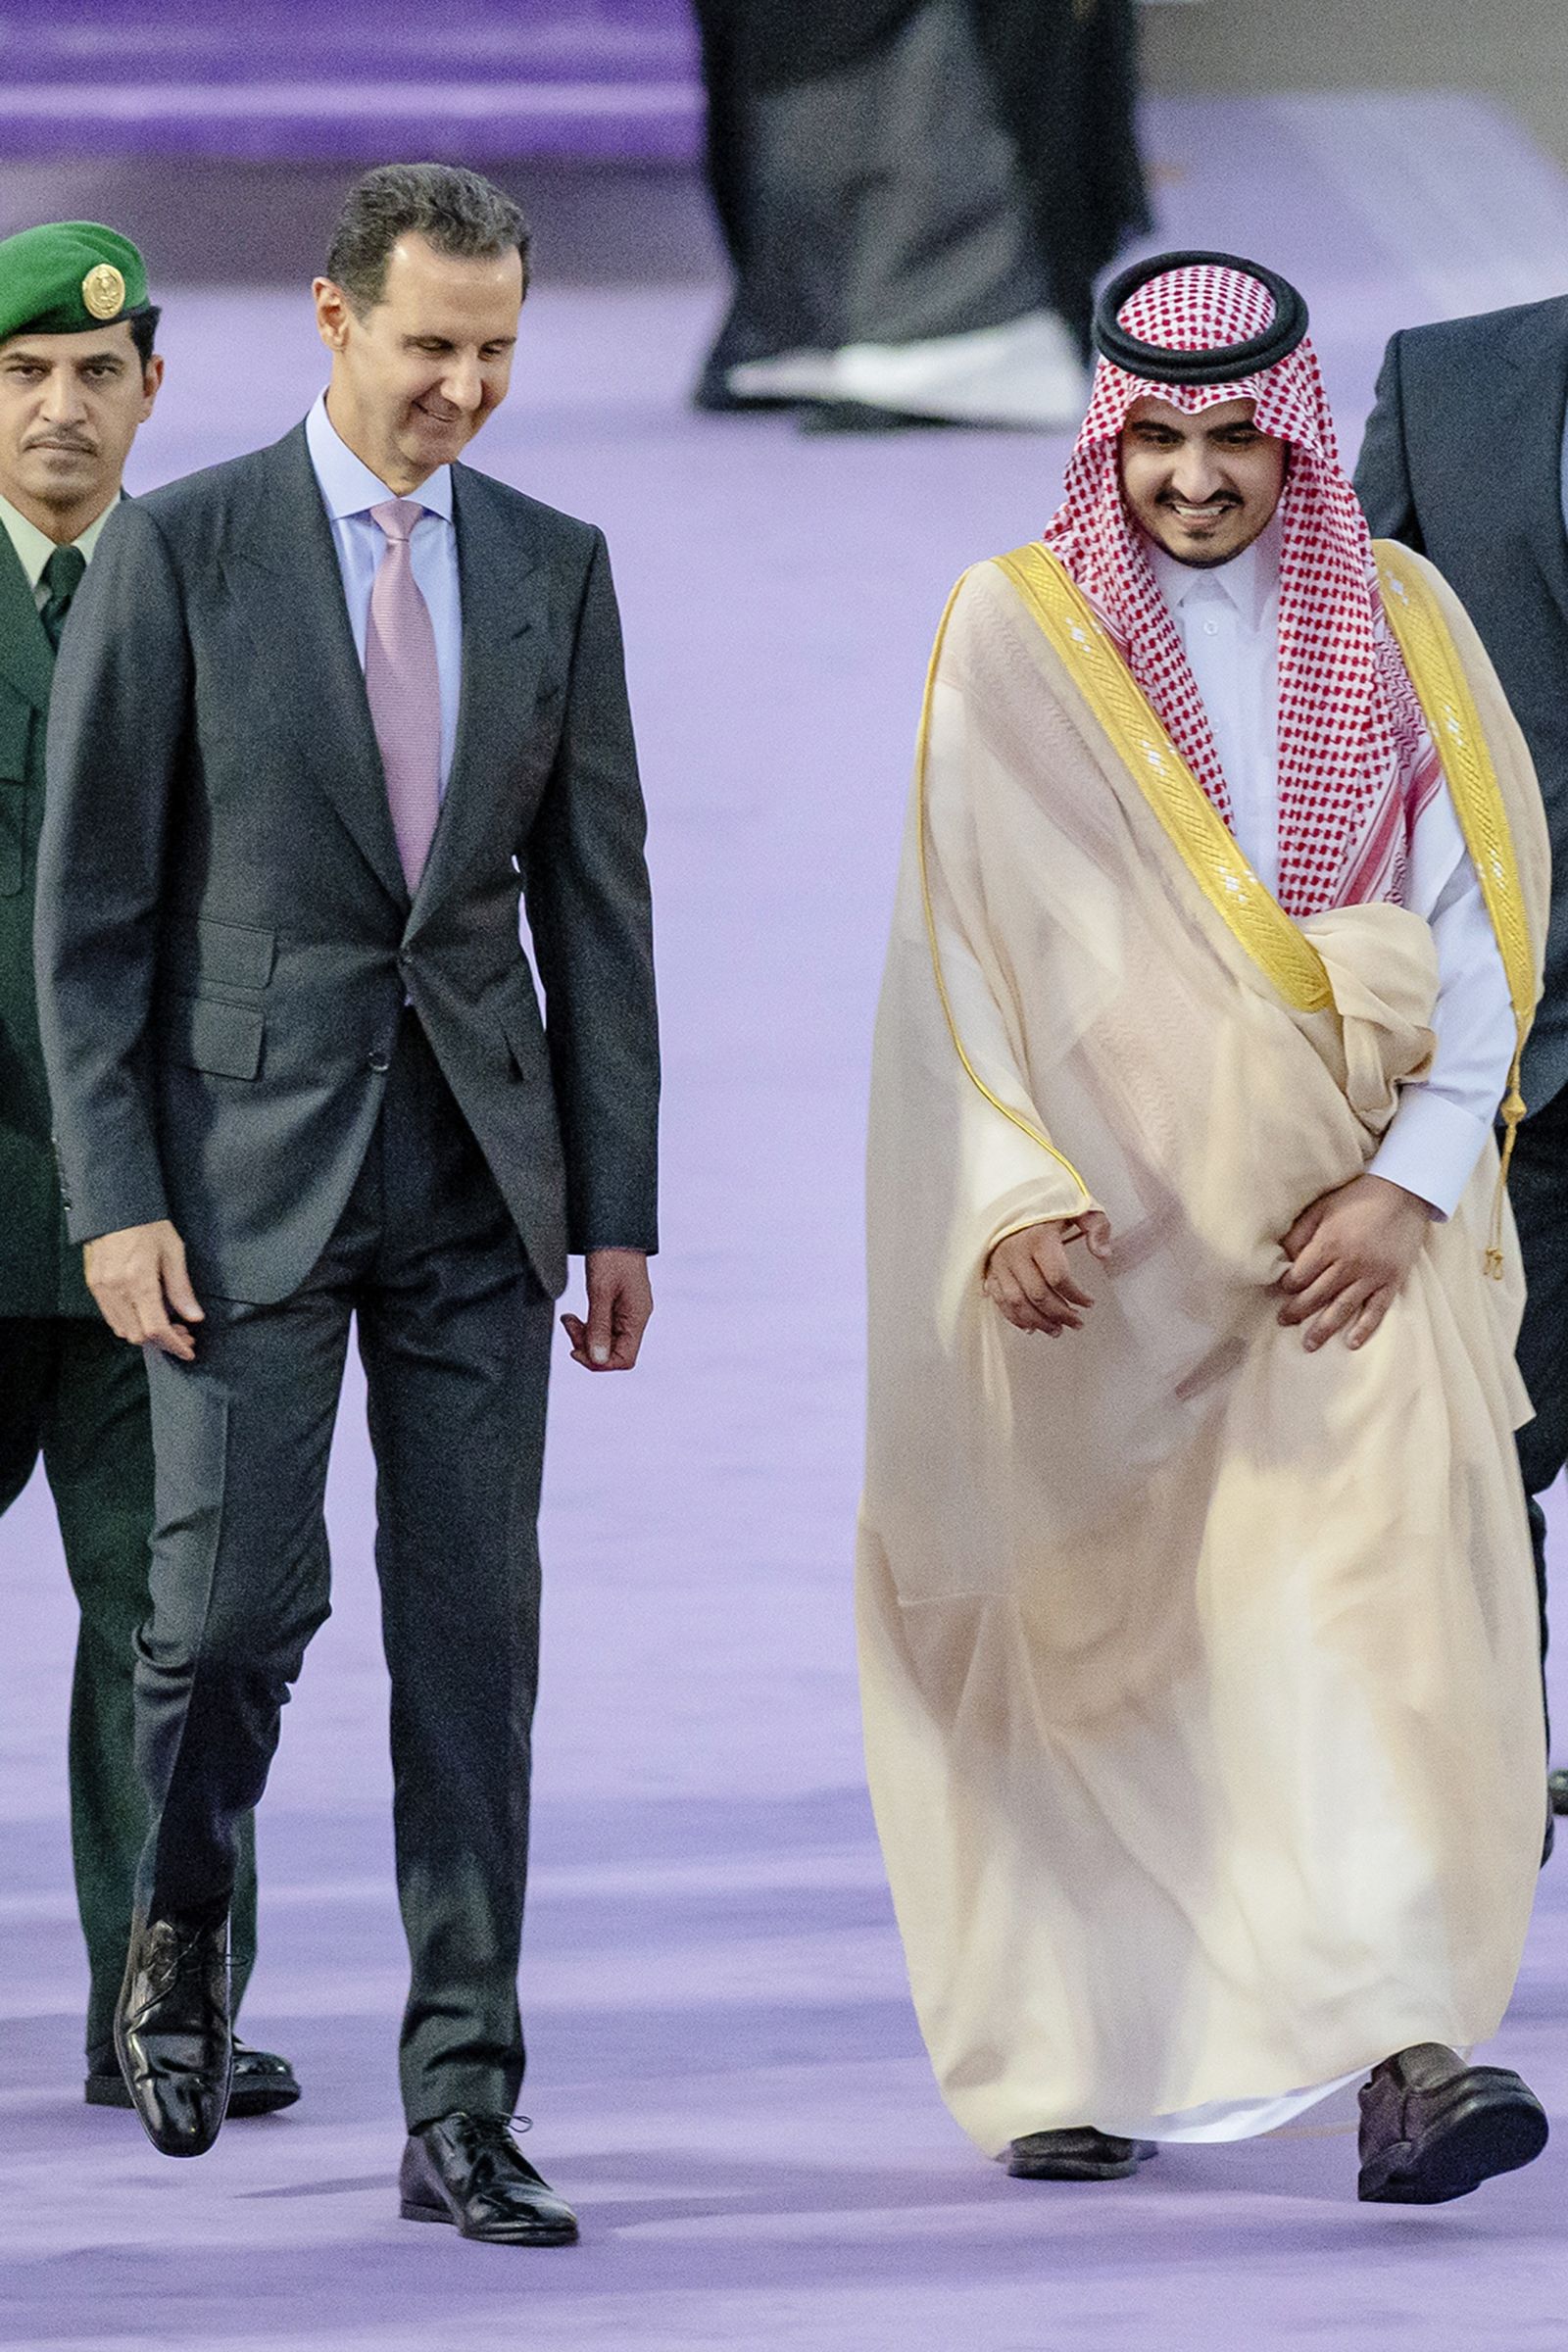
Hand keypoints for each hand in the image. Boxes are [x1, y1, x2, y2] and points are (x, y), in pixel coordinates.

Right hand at [83, 1219, 204, 1360]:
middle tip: (183, 1334)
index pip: (156, 1328)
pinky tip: (145, 1313)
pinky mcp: (93, 1284)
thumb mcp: (173, 1252)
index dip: (174, 1344)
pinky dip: (129, 1323)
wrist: (115, 1205)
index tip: (189, 1350)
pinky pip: (110, 1317)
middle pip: (138, 1335)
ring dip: (145, 1334)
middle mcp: (116, 1289)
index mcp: (139, 1281)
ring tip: (167, 1325)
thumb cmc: (149, 1225)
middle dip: (162, 1341)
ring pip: (123, 1329)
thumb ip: (181, 1288)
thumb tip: (194, 1317)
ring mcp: (101, 1288)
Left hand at [561, 1247, 652, 1371]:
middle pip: (613, 1352)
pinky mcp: (617, 1305)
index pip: (625, 1359)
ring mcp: (627, 1312)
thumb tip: (597, 1359)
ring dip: (584, 1336)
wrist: (614, 1229)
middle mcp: (636, 1318)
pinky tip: (574, 1316)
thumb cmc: (610, 1255)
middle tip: (569, 1325)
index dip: (600, 1362)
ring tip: (568, 1319)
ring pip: (606, 1341)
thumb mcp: (600, 1291)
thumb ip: (598, 1326)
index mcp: (637, 1316)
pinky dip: (587, 1326)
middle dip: (587, 1346)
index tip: (575, 1349)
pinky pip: (603, 1327)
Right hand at [983, 1211, 1112, 1336]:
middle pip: (1038, 1295)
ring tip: (1057, 1330)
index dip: (1076, 1295)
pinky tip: (1031, 1326)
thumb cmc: (1047, 1204)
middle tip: (1077, 1323)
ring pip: (1017, 1303)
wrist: (1010, 1196)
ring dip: (1039, 1321)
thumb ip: (1096, 1227)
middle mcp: (1016, 1252)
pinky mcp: (991, 1269)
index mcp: (1038, 1237)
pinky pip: (1000, 1300)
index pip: (1058, 1277)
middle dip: (1060, 1314)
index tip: (1089, 1302)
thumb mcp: (1078, 1206)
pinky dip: (1014, 1317)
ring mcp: (1000, 1263)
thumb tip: (1104, 1255)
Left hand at [1276, 1172, 1430, 1352]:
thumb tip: (1282, 1258)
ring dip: (1323, 1328)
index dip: (1287, 1286)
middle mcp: (1349, 1263)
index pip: (1300, 1276)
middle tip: (1283, 1322)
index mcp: (1329, 1243)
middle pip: (1317, 1295)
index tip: (1281, 1291)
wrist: (1404, 1193)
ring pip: (1342, 1308)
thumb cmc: (1357, 1198)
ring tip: (1309, 1345)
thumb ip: (1300, 1234)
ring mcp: (1372, 1275)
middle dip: (1297, 1311)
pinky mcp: (1392, 1280)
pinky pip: (1377, 1310)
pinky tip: (1352, 1343)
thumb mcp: (1321, 1208)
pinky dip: (1365, 1328)